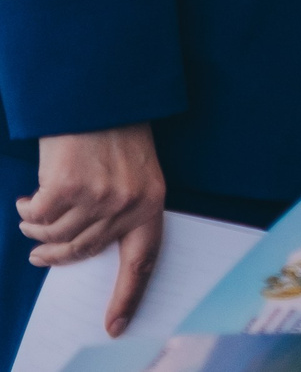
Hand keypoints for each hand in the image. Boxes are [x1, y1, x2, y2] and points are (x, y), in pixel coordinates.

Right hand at [19, 125, 165, 335]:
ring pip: (56, 235)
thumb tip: (85, 248)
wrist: (101, 93)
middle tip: (38, 253)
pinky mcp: (67, 187)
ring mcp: (97, 196)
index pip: (143, 260)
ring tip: (31, 219)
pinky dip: (28, 211)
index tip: (114, 327)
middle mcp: (128, 203)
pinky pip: (38, 216)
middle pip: (83, 251)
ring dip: (37, 231)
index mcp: (152, 203)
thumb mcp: (132, 172)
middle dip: (55, 255)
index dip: (128, 296)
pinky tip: (28, 199)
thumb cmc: (115, 133)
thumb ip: (119, 209)